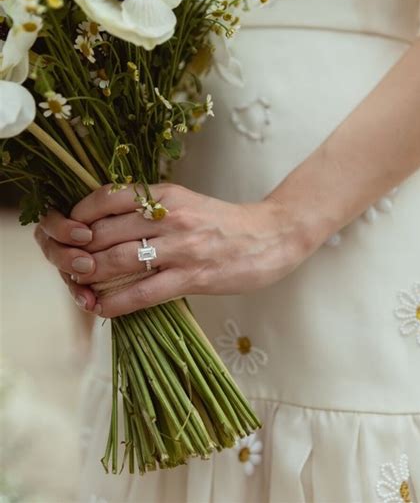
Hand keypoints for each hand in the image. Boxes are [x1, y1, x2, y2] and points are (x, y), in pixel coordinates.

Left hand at [35, 183, 315, 317]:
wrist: (269, 236)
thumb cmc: (222, 222)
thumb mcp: (183, 201)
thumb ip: (148, 207)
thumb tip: (104, 222)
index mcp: (165, 193)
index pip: (106, 197)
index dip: (77, 216)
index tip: (69, 232)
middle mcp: (168, 215)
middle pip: (103, 231)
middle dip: (75, 251)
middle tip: (66, 265)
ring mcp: (180, 247)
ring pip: (116, 261)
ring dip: (88, 276)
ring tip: (78, 285)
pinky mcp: (192, 277)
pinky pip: (141, 293)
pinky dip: (114, 303)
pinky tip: (101, 309)